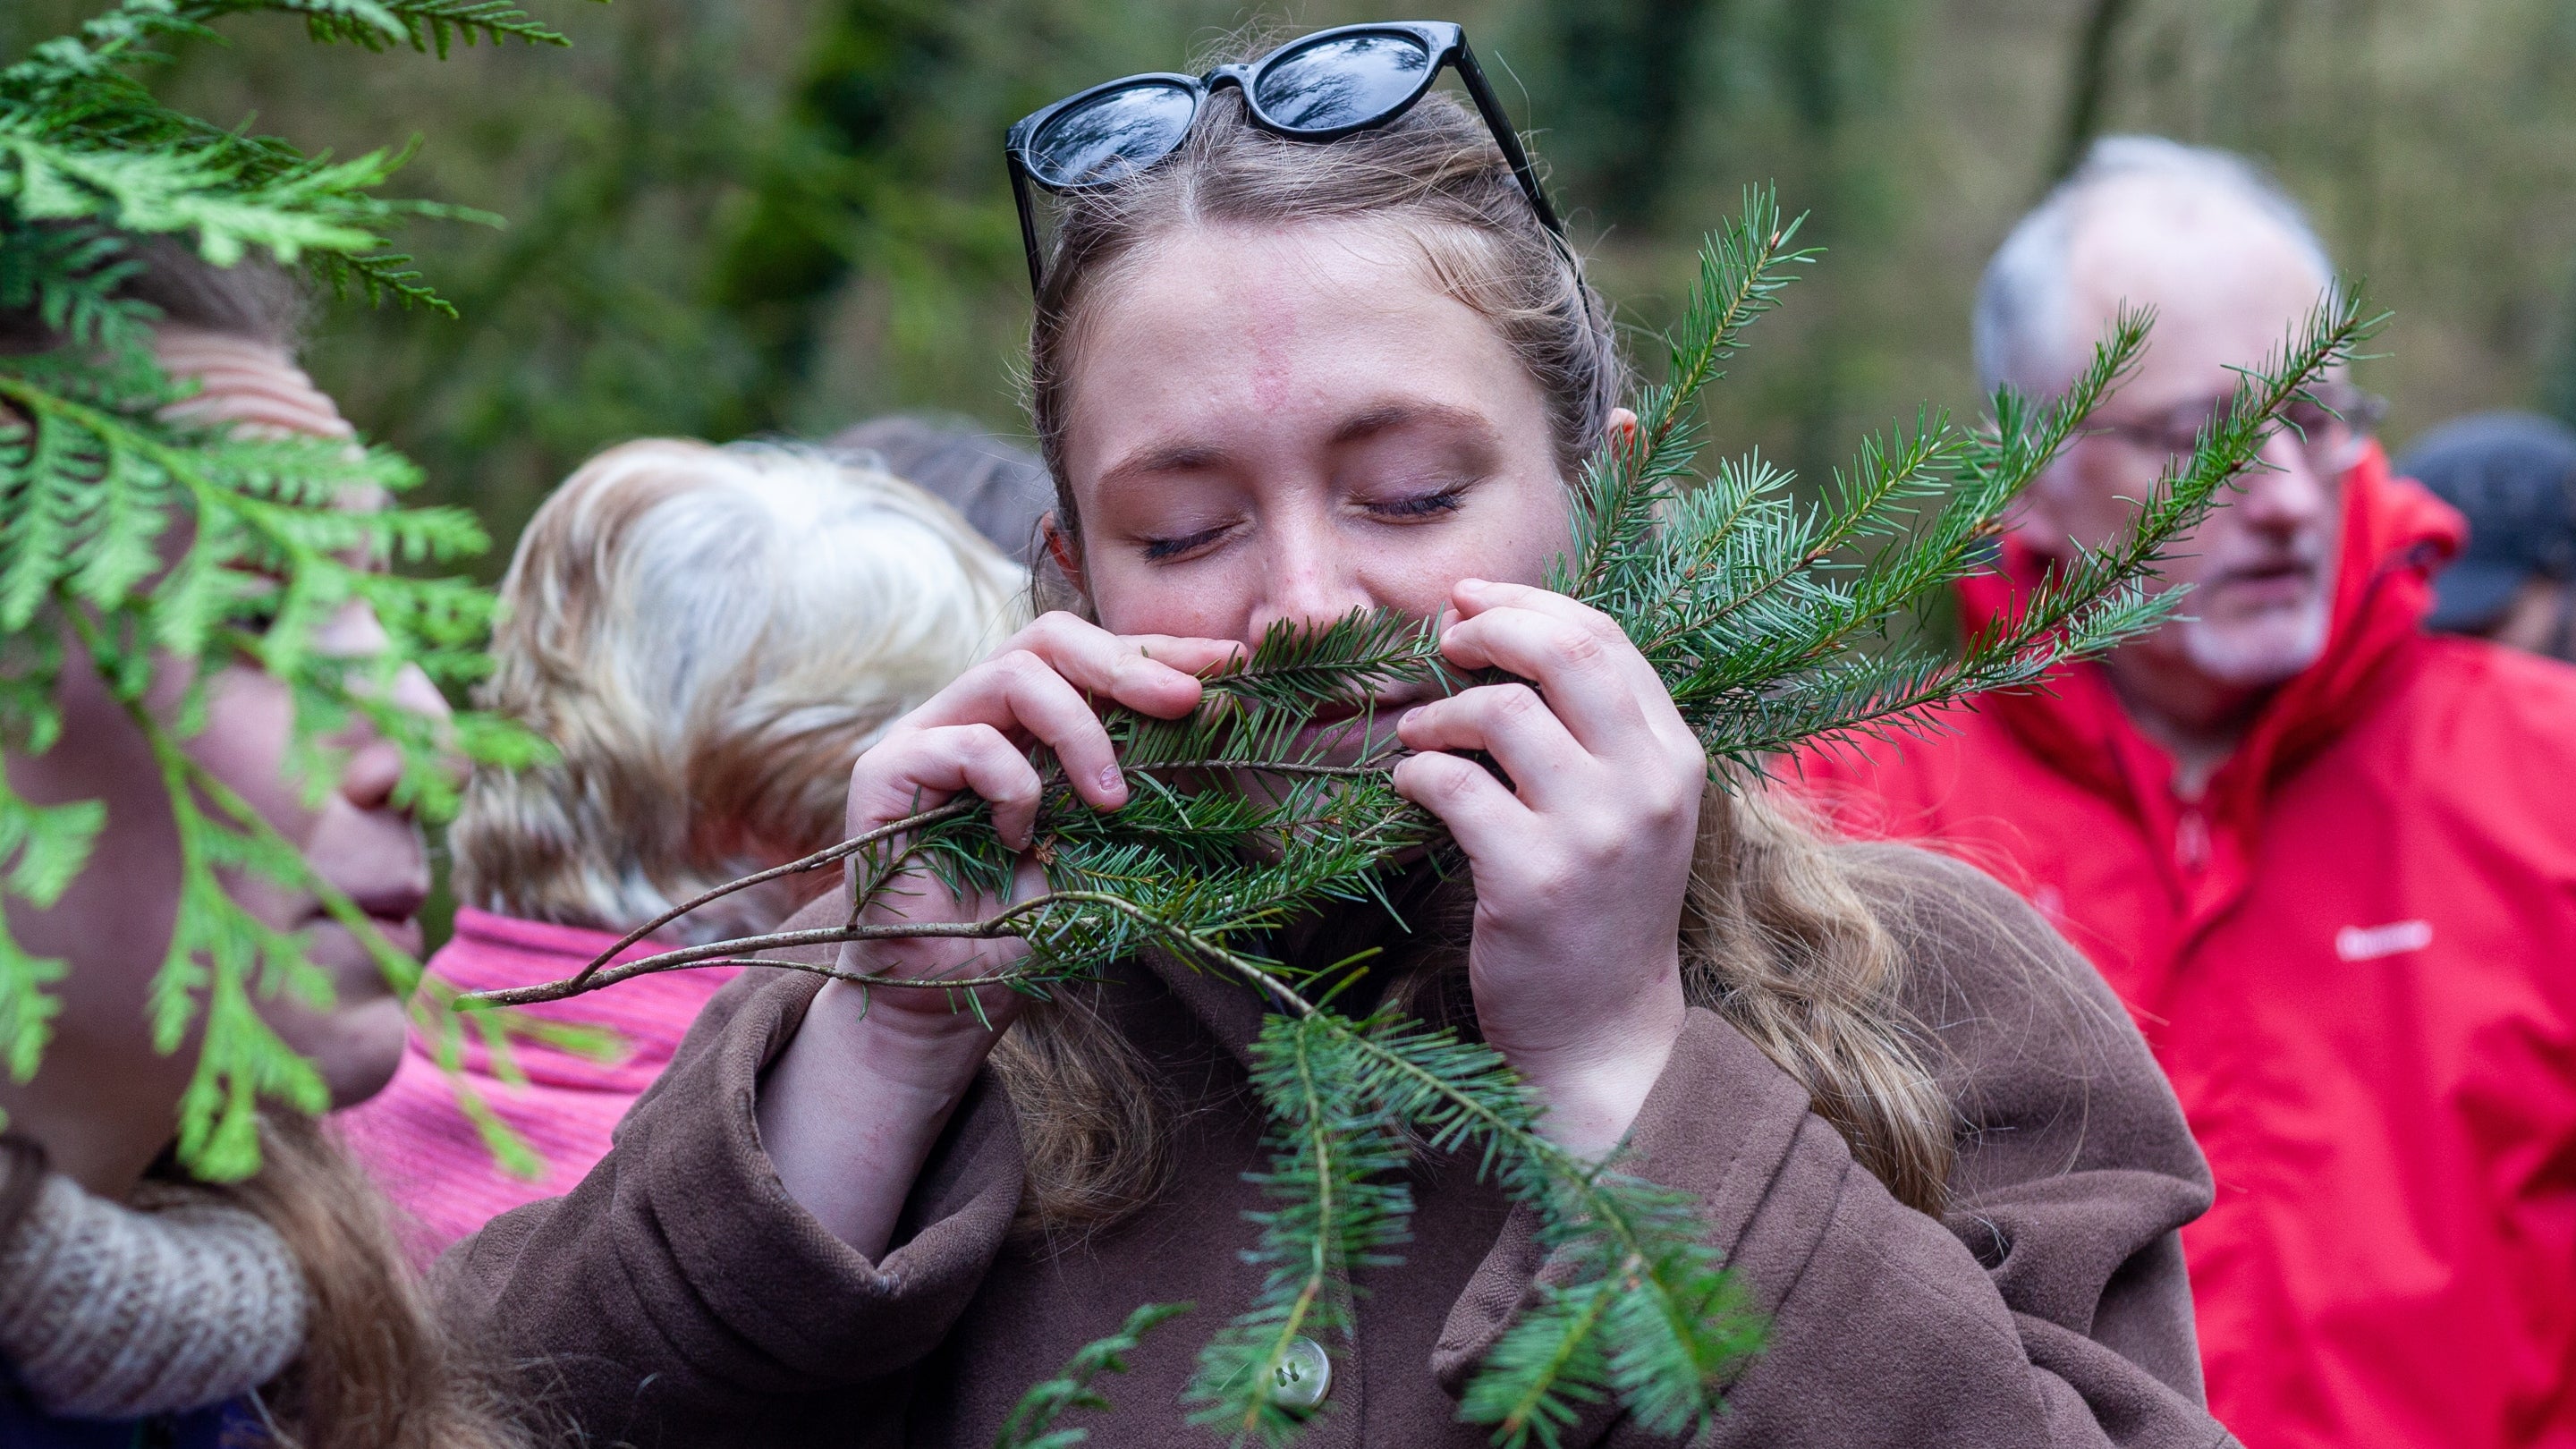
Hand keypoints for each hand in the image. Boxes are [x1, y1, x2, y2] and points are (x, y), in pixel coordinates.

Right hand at [758, 612, 1236, 1253]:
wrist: (949, 999)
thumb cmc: (1025, 926)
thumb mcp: (1102, 846)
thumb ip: (1137, 783)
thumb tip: (1223, 721)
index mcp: (1022, 724)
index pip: (1090, 657)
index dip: (1158, 652)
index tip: (1232, 664)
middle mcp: (971, 714)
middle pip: (1048, 638)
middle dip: (1128, 663)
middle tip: (1188, 703)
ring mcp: (925, 736)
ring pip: (1013, 673)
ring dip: (1080, 731)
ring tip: (1111, 799)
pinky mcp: (885, 772)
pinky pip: (967, 743)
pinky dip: (1013, 787)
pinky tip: (1020, 841)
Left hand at [1393, 580, 1701, 1156]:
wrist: (1603, 1031)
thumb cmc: (1600, 909)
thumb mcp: (1628, 810)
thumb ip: (1593, 730)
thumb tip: (1503, 631)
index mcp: (1675, 757)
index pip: (1604, 638)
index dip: (1528, 603)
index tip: (1471, 600)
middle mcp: (1646, 786)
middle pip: (1564, 651)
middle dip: (1488, 628)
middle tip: (1443, 644)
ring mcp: (1594, 834)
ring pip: (1503, 712)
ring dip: (1441, 712)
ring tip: (1419, 737)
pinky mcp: (1533, 880)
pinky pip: (1454, 785)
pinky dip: (1417, 774)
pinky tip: (1410, 789)